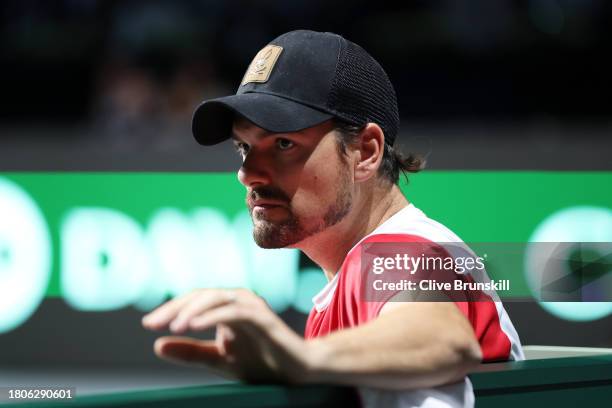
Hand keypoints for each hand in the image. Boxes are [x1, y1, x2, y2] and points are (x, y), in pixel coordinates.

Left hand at [141, 288, 311, 383]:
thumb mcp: (218, 359)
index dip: (171, 310)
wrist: (296, 372)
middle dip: (175, 308)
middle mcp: (238, 300)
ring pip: (216, 297)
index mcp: (227, 307)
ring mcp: (251, 306)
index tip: (148, 324)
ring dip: (192, 310)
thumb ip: (191, 352)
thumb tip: (156, 345)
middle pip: (201, 295)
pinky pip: (234, 311)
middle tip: (152, 323)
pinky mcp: (263, 317)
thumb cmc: (261, 363)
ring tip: (173, 326)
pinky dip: (213, 316)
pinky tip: (194, 326)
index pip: (194, 301)